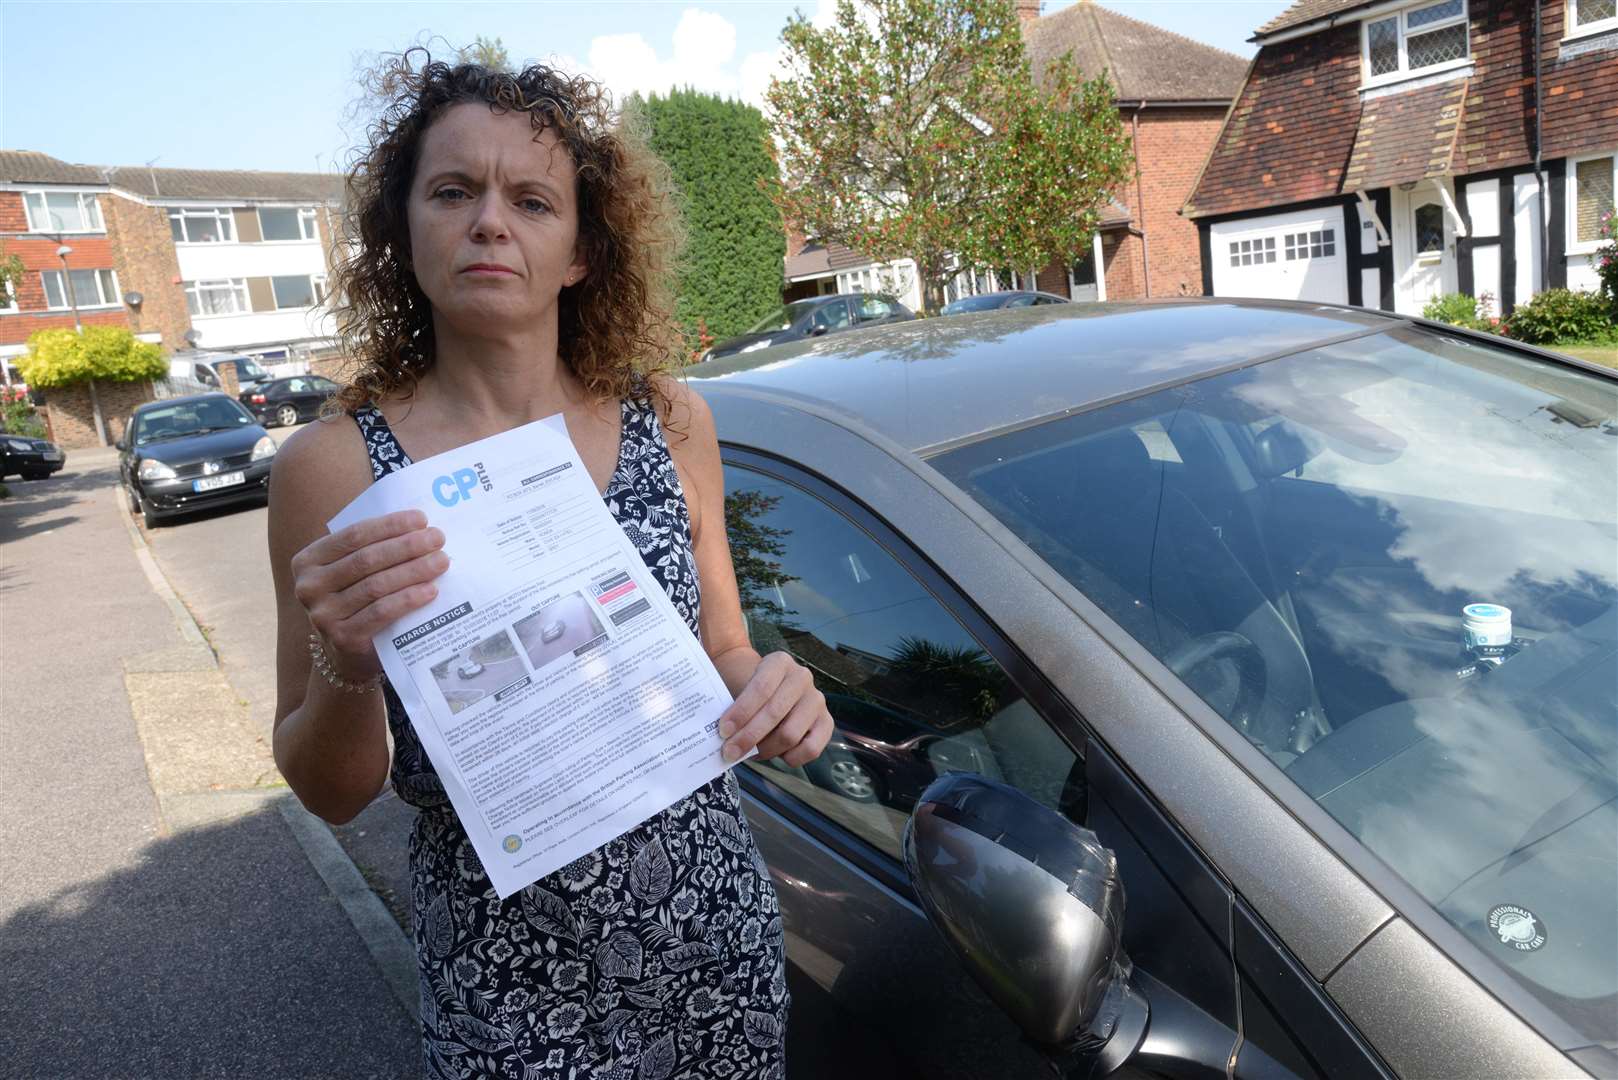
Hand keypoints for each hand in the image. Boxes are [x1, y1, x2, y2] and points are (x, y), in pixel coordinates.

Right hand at [291, 509, 448, 680]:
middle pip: (367, 559)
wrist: (347, 655)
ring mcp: (323, 614)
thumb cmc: (357, 603)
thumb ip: (373, 550)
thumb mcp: (353, 574)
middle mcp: (309, 587)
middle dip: (407, 546)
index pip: (354, 535)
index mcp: (308, 561)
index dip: (389, 525)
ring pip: (376, 585)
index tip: (421, 519)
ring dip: (414, 570)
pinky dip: (408, 599)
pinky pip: (381, 612)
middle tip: (438, 538)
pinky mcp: (342, 638)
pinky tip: (430, 591)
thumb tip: (419, 527)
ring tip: (441, 562)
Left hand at [717, 652, 831, 765]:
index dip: (741, 712)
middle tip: (730, 751)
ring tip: (751, 753)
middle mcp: (802, 677)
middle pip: (775, 713)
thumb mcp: (739, 687)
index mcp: (779, 662)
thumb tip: (726, 739)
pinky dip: (790, 758)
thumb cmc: (748, 690)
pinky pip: (811, 748)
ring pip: (790, 734)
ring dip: (766, 749)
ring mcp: (817, 700)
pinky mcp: (826, 722)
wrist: (767, 689)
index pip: (762, 688)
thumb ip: (733, 708)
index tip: (723, 730)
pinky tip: (776, 754)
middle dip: (749, 736)